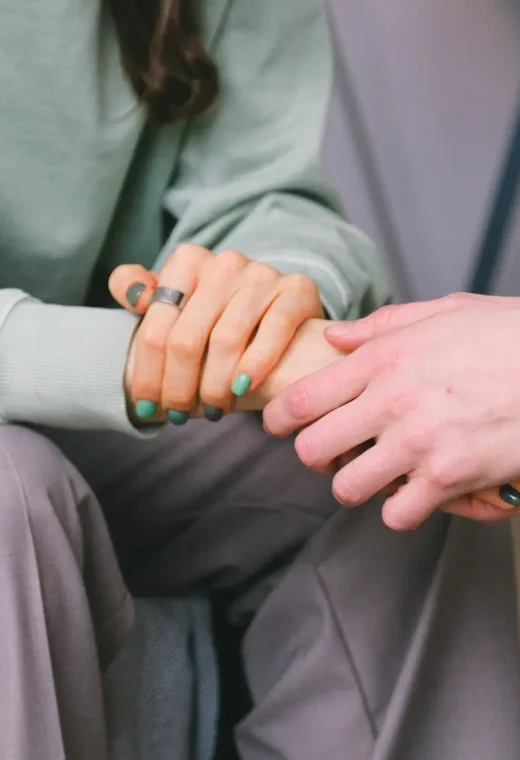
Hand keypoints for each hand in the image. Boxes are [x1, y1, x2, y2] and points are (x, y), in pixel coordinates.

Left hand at [109, 245, 322, 420]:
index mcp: (187, 261)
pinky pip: (273, 332)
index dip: (148, 374)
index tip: (146, 407)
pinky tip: (242, 390)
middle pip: (187, 339)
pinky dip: (255, 366)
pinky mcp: (296, 289)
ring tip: (213, 410)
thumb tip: (131, 293)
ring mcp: (262, 274)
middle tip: (179, 415)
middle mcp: (224, 263)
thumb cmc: (216, 314)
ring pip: (226, 341)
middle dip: (179, 387)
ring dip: (215, 387)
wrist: (278, 308)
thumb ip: (141, 291)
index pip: (156, 328)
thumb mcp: (175, 301)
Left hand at [263, 292, 519, 528]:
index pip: (301, 398)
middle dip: (315, 456)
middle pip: (312, 450)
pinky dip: (403, 508)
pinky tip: (416, 491)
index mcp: (383, 359)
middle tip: (334, 452)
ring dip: (357, 486)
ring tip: (376, 475)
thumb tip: (336, 337)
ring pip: (348, 488)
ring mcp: (417, 443)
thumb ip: (381, 326)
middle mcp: (391, 402)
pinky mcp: (449, 478)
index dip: (277, 419)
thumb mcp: (444, 312)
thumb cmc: (507, 335)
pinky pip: (398, 513)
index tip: (279, 426)